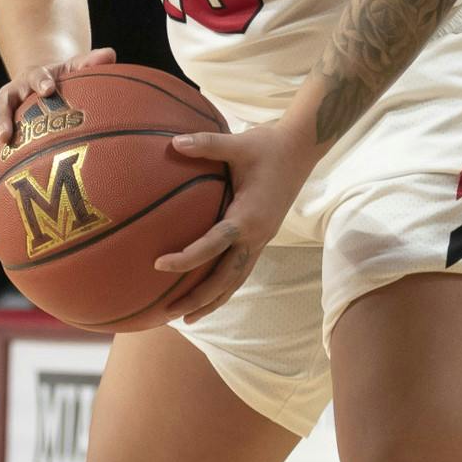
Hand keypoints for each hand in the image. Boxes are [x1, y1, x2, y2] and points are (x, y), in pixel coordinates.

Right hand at [0, 47, 116, 216]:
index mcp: (29, 80)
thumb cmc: (61, 79)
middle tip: (5, 135)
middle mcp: (7, 101)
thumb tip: (110, 54)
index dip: (40, 80)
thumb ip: (90, 63)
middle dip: (1, 121)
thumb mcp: (75, 68)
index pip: (34, 76)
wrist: (38, 83)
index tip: (49, 87)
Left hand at [153, 120, 320, 323]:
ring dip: (212, 301)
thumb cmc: (268, 146)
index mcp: (248, 217)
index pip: (213, 245)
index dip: (186, 258)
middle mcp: (256, 235)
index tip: (159, 265)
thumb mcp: (238, 143)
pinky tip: (209, 294)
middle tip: (170, 314)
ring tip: (187, 319)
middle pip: (226, 278)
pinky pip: (242, 269)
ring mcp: (262, 239)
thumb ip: (207, 145)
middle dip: (199, 299)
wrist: (302, 148)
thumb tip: (173, 142)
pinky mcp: (263, 237)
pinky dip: (224, 286)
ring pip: (236, 280)